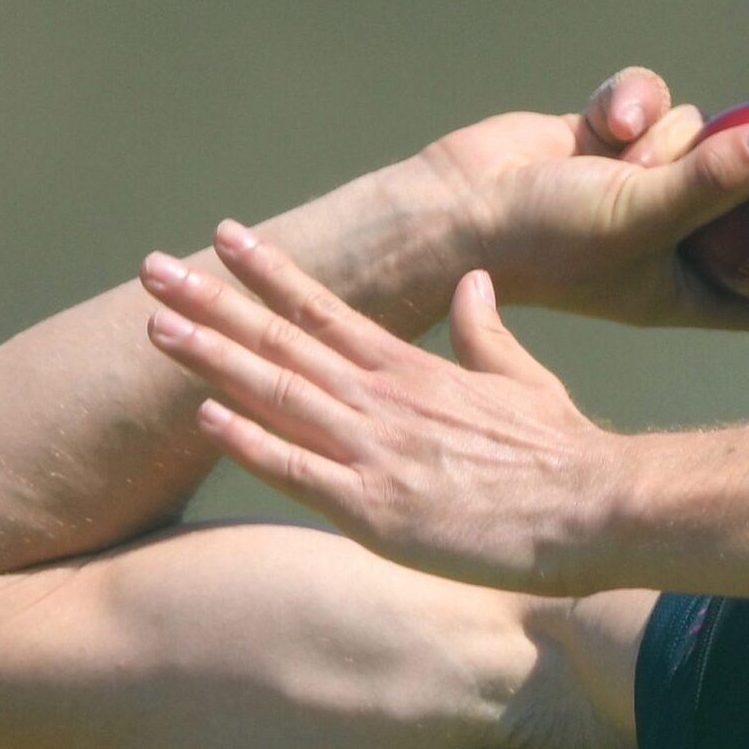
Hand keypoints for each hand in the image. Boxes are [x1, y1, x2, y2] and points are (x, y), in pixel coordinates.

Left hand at [140, 221, 620, 596]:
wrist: (592, 506)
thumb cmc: (564, 453)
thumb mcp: (525, 379)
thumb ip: (486, 333)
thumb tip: (470, 284)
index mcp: (414, 371)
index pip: (325, 310)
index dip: (270, 274)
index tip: (224, 239)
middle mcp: (384, 400)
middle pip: (282, 342)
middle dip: (214, 303)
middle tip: (155, 267)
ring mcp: (375, 452)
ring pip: (278, 395)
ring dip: (214, 358)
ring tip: (158, 326)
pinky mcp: (376, 510)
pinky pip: (298, 471)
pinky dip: (249, 443)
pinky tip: (203, 418)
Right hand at [417, 66, 748, 328]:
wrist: (454, 207)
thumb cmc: (544, 238)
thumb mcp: (642, 213)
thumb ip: (717, 180)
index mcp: (684, 287)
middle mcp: (667, 240)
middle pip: (744, 198)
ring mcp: (637, 187)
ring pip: (697, 135)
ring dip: (671, 130)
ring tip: (625, 147)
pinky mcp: (606, 142)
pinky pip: (651, 104)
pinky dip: (634, 102)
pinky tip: (609, 116)